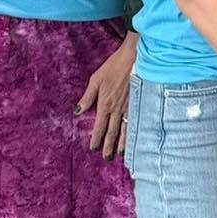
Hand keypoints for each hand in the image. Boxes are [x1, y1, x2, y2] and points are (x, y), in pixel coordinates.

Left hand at [76, 36, 135, 158]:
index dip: (96, 138)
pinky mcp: (139, 104)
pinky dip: (134, 133)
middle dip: (108, 146)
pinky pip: (136, 123)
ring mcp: (130, 108)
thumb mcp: (96, 79)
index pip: (99, 126)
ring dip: (122, 143)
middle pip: (112, 132)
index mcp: (105, 104)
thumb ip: (88, 97)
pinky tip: (135, 139)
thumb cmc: (114, 67)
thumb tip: (78, 111)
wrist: (135, 59)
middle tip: (106, 158)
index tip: (93, 149)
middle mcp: (117, 109)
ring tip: (120, 154)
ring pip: (125, 130)